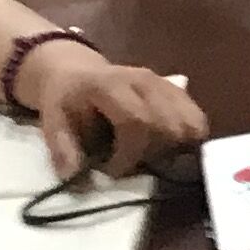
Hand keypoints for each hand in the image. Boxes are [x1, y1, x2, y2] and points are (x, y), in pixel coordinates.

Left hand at [13, 42, 207, 182]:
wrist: (76, 71)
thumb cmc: (66, 99)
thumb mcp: (52, 121)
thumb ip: (63, 149)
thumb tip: (77, 178)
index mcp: (111, 85)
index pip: (138, 121)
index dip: (130, 154)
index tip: (111, 171)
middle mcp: (144, 80)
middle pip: (170, 125)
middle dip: (152, 154)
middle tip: (129, 162)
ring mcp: (165, 83)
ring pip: (191, 122)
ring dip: (175, 148)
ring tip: (149, 154)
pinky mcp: (177, 89)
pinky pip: (197, 118)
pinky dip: (187, 139)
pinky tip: (164, 146)